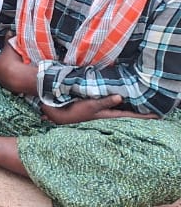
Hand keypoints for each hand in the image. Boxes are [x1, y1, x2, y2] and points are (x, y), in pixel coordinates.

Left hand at [0, 44, 39, 95]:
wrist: (21, 77)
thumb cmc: (13, 62)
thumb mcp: (10, 48)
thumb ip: (8, 40)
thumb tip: (8, 32)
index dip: (1, 57)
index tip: (7, 57)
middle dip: (5, 66)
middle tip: (14, 63)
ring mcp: (2, 82)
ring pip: (5, 76)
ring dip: (11, 73)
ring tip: (19, 69)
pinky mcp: (10, 89)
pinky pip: (12, 82)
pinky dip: (16, 80)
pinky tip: (21, 77)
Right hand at [39, 95, 159, 125]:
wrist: (57, 113)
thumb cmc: (75, 111)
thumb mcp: (91, 106)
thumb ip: (105, 101)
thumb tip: (121, 97)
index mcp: (107, 115)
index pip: (129, 115)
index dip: (142, 115)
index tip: (155, 116)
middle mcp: (105, 113)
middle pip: (125, 112)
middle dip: (136, 111)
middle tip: (150, 109)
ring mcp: (99, 110)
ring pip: (117, 109)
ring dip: (126, 106)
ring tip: (137, 103)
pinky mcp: (93, 106)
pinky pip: (108, 104)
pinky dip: (114, 101)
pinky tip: (117, 98)